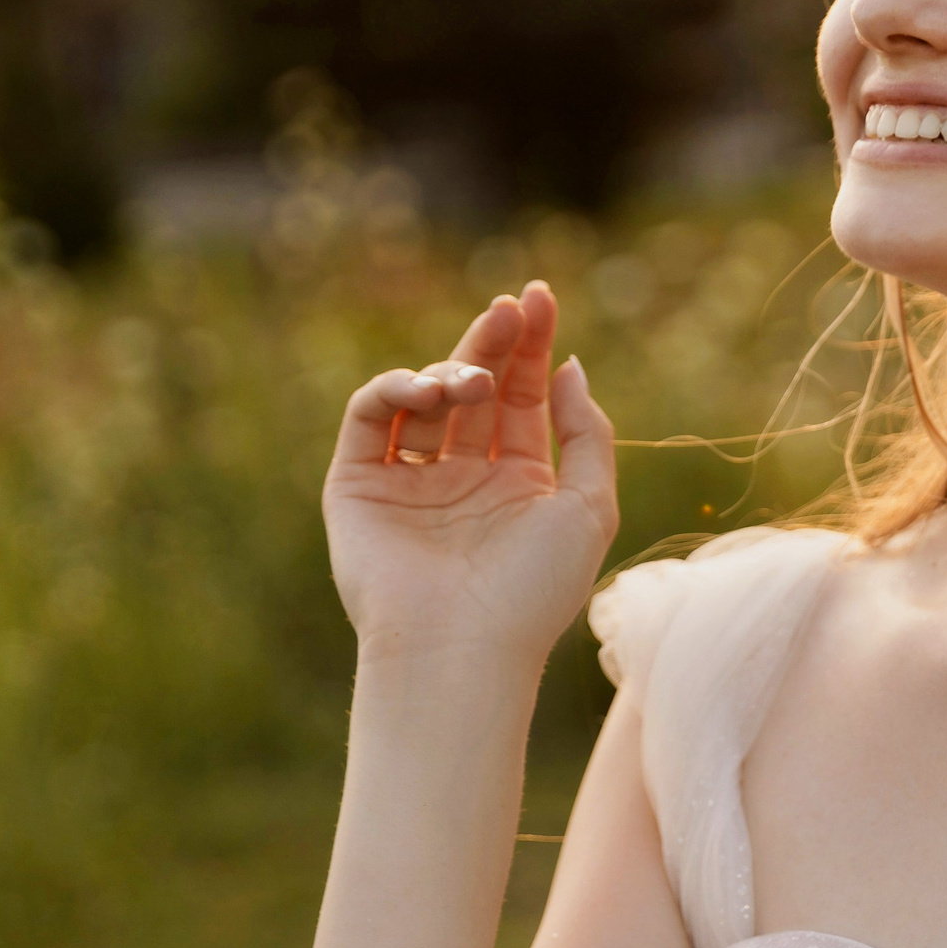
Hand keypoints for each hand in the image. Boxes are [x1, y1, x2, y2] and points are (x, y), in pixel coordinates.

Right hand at [323, 280, 618, 676]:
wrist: (460, 649)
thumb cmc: (533, 591)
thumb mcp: (589, 507)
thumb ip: (589, 434)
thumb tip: (571, 366)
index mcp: (518, 483)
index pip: (524, 396)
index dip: (533, 346)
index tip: (540, 297)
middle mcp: (462, 478)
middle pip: (477, 387)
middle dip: (495, 342)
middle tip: (511, 308)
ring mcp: (409, 481)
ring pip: (424, 398)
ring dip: (452, 370)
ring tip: (474, 381)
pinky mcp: (357, 486)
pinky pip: (370, 417)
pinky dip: (394, 389)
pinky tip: (429, 391)